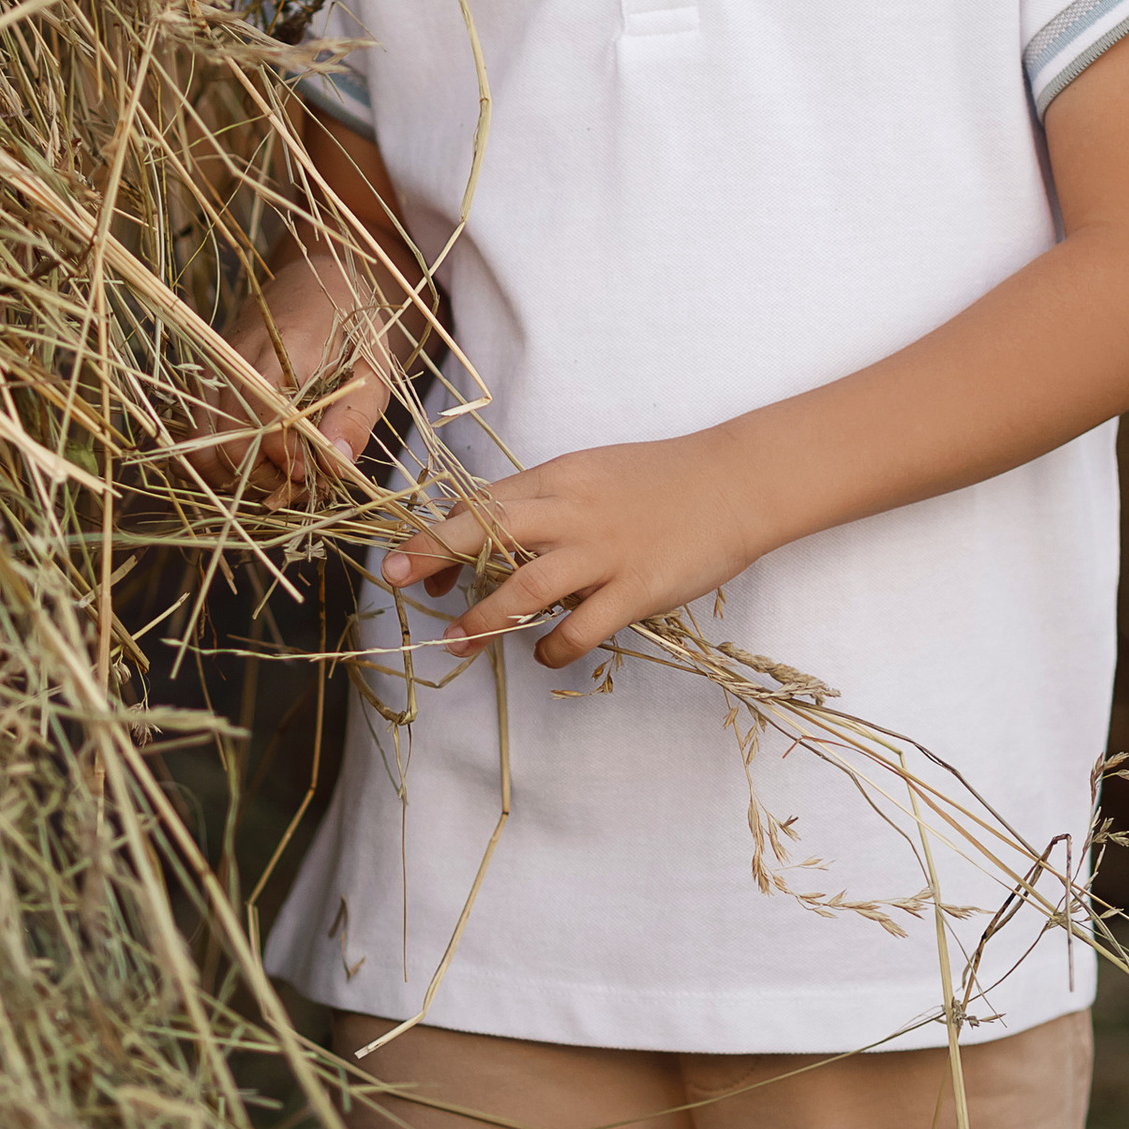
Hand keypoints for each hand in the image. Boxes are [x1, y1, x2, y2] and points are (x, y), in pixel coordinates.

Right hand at [195, 251, 398, 497]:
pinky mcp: (203, 379)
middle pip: (227, 447)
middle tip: (301, 477)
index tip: (316, 471)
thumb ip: (353, 418)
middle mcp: (235, 361)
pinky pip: (195, 435)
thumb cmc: (351, 326)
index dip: (291, 463)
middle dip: (265, 477)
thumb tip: (335, 466)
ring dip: (238, 474)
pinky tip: (257, 457)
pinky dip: (220, 459)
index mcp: (282, 352)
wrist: (315, 280)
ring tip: (278, 469)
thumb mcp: (372, 370)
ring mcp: (212, 370)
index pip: (266, 427)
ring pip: (201, 448)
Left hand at [380, 428, 764, 669]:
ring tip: (458, 642)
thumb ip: (546, 501)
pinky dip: (554, 647)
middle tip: (392, 581)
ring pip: (525, 586)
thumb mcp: (592, 473)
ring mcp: (604, 552)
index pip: (482, 504)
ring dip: (483, 619)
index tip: (411, 565)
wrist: (735, 482)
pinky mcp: (636, 589)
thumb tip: (496, 534)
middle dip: (432, 555)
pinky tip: (544, 655)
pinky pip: (581, 627)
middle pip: (486, 531)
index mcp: (558, 478)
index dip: (439, 535)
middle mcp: (572, 512)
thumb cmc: (662, 478)